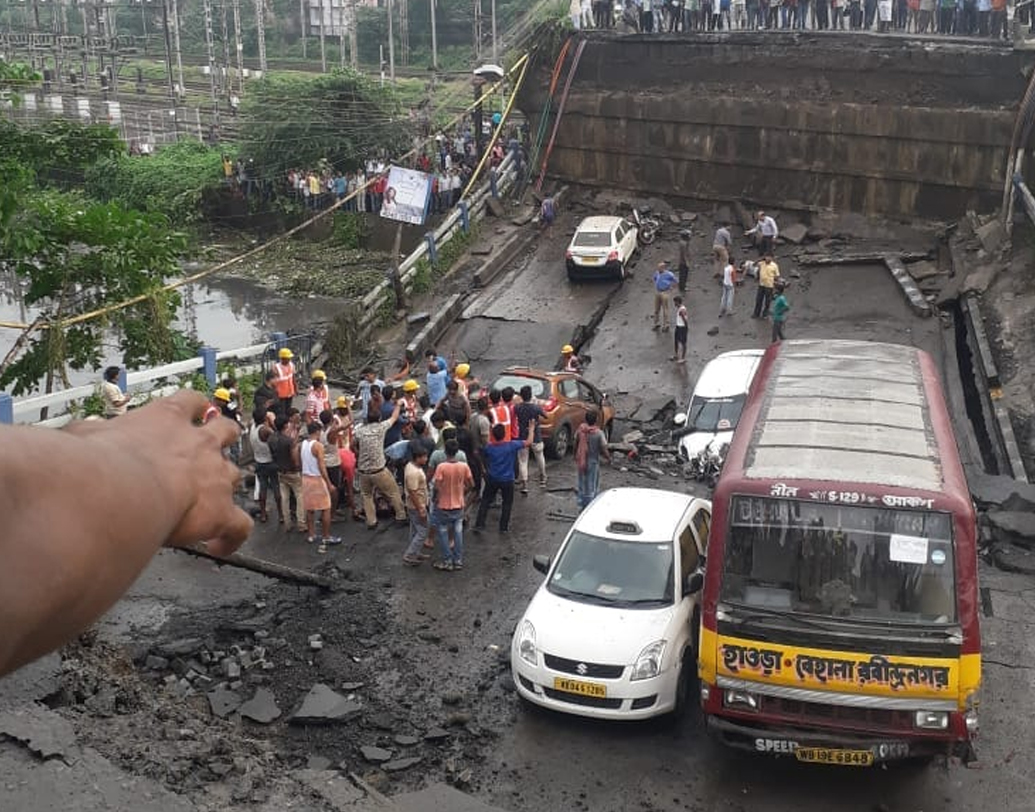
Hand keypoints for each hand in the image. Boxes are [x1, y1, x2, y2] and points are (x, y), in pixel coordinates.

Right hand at [93, 391, 252, 556]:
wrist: (116, 491)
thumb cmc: (96, 462)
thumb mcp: (86, 433)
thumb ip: (91, 431)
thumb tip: (83, 432)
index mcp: (166, 418)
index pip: (190, 401)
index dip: (195, 407)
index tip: (196, 410)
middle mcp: (198, 443)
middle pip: (225, 431)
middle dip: (223, 438)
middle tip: (214, 448)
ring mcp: (215, 476)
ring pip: (235, 475)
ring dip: (225, 486)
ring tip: (214, 499)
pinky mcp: (221, 512)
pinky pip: (239, 526)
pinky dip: (232, 536)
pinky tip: (218, 546)